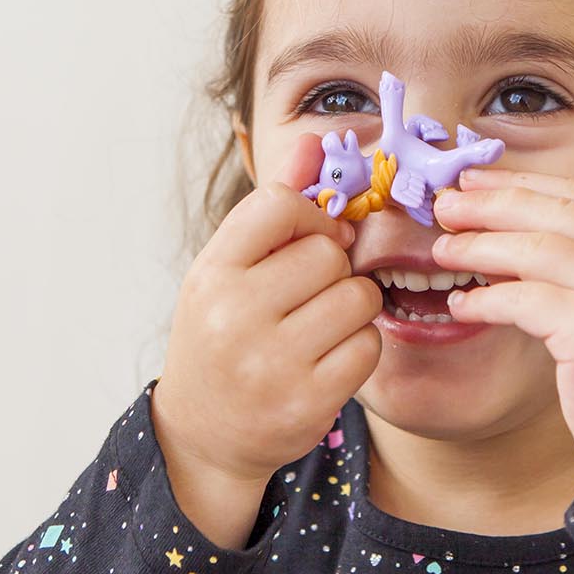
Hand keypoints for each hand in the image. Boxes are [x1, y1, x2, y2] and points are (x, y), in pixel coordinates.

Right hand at [156, 134, 384, 487]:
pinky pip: (369, 345)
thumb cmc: (224, 333)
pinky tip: (329, 357)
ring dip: (352, 307)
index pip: (279, 205)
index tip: (310, 239)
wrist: (204, 431)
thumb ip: (275, 207)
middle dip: (334, 268)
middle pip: (329, 253)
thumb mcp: (231, 268)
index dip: (310, 217)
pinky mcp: (307, 401)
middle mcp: (235, 316)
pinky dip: (359, 346)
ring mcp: (271, 363)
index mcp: (212, 273)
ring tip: (320, 325)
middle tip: (312, 292)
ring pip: (357, 297)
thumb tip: (315, 141)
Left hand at [432, 167, 573, 500]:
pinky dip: (486, 299)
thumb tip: (510, 228)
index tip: (475, 180)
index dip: (522, 185)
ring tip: (442, 250)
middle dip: (492, 204)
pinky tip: (460, 302)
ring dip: (479, 247)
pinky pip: (523, 301)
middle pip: (555, 211)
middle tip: (445, 203)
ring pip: (535, 251)